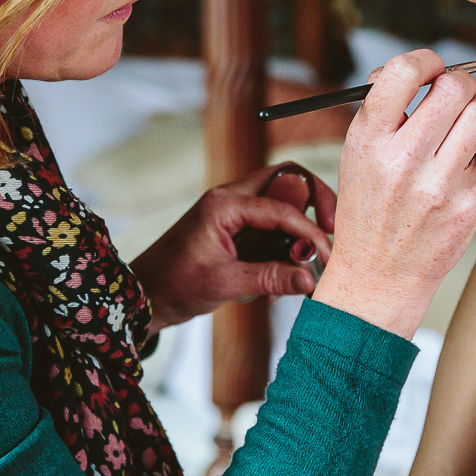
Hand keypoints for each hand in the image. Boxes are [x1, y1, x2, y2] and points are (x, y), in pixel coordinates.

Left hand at [131, 163, 338, 325]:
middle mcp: (231, 198)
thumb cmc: (174, 284)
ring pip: (282, 202)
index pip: (283, 207)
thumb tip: (309, 280)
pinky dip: (283, 244)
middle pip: (288, 181)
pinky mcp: (235, 227)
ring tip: (302, 263)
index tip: (327, 255)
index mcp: (225, 204)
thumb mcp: (225, 284)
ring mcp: (233, 211)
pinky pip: (271, 225)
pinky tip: (278, 276)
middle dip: (315, 203)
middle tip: (331, 232)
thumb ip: (270, 278)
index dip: (310, 231)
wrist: (144, 294)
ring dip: (298, 228)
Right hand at [311, 51, 475, 338]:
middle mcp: (403, 161)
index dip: (424, 60)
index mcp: (368, 141)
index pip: (402, 73)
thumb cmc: (368, 210)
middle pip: (452, 89)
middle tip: (452, 96)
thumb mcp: (355, 156)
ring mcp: (440, 185)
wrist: (378, 277)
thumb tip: (419, 70)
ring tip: (464, 124)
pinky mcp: (470, 204)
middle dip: (457, 83)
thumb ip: (382, 111)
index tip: (430, 68)